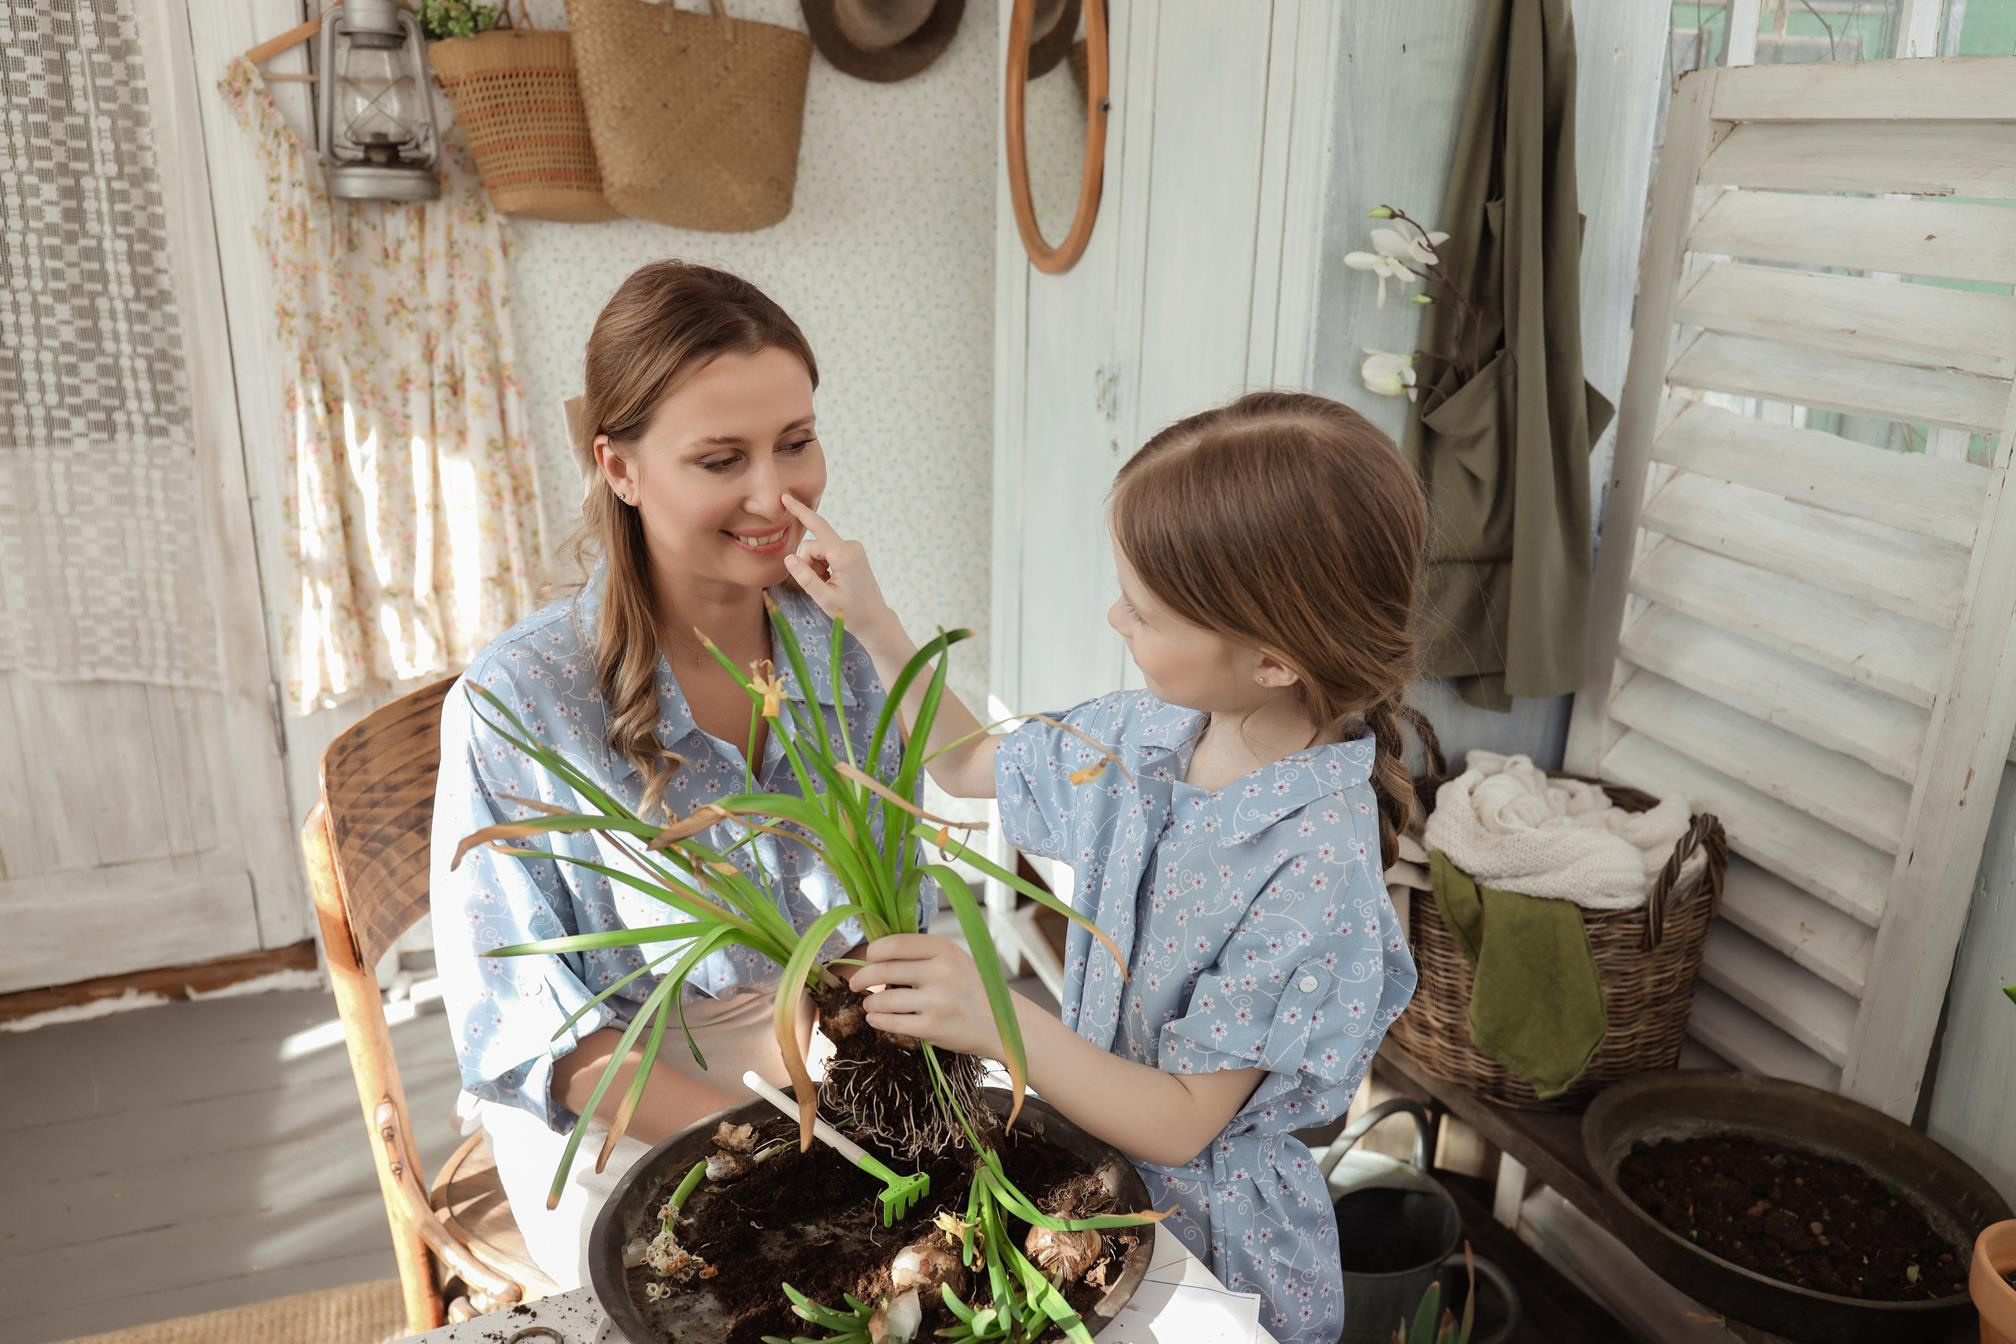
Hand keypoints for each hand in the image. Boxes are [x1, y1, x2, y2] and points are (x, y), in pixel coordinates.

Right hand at [780, 493, 897, 644]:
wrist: (874, 619)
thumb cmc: (851, 613)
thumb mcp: (824, 598)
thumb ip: (805, 578)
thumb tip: (789, 558)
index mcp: (844, 555)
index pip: (819, 526)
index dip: (800, 511)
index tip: (786, 497)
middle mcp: (850, 546)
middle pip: (813, 546)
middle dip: (808, 565)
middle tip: (820, 586)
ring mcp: (852, 548)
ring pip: (818, 551)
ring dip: (816, 568)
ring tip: (828, 586)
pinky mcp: (851, 552)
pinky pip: (826, 553)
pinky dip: (823, 567)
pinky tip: (833, 581)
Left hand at [847, 934, 1007, 1059]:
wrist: (1001, 1023)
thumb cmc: (972, 989)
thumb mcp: (954, 960)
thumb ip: (922, 955)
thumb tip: (877, 956)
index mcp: (944, 949)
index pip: (893, 944)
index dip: (873, 952)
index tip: (868, 958)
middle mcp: (940, 972)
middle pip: (882, 970)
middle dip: (861, 978)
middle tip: (855, 984)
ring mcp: (937, 1001)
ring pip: (883, 1000)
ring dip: (870, 1004)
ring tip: (870, 1005)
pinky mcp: (933, 1027)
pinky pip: (892, 1023)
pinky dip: (878, 1021)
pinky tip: (876, 1019)